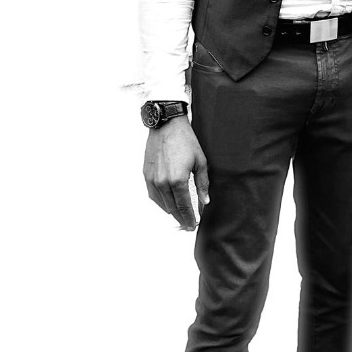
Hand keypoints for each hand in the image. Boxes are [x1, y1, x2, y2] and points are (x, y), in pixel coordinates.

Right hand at [143, 114, 209, 230]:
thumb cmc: (186, 141)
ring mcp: (153, 180)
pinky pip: (153, 195)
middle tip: (188, 225)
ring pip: (162, 204)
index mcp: (178, 180)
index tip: (194, 226)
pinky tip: (167, 204)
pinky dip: (161, 202)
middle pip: (172, 209)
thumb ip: (202, 184)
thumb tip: (205, 202)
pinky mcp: (146, 175)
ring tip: (180, 216)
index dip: (190, 219)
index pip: (184, 207)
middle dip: (181, 219)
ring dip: (171, 212)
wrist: (166, 125)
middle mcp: (163, 183)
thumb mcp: (200, 161)